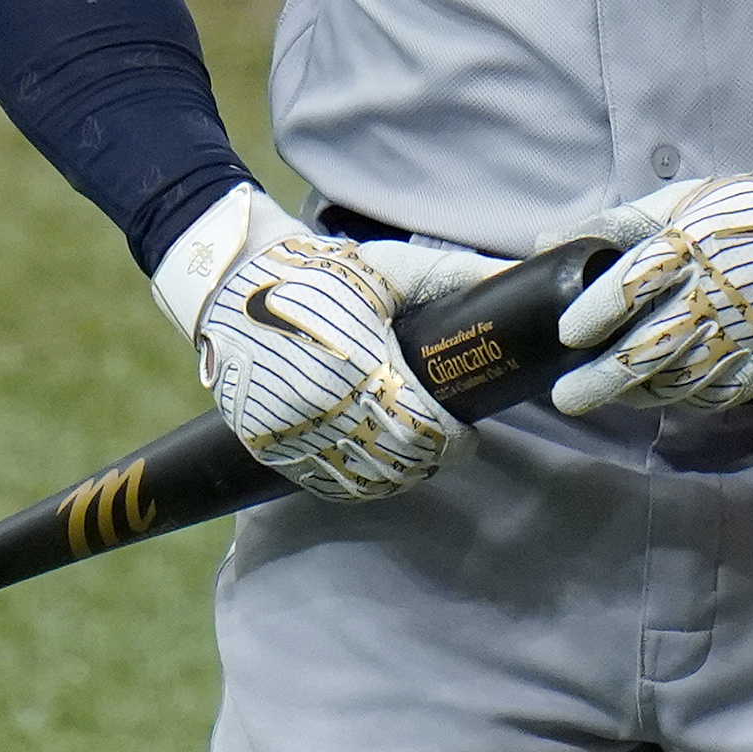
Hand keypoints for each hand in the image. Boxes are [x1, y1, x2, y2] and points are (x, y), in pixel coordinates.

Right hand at [150, 185, 502, 501]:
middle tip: (450, 445)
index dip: (455, 443)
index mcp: (356, 368)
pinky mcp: (265, 446)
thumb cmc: (318, 271)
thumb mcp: (389, 267)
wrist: (232, 280)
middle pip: (397, 463)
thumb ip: (455, 276)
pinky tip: (376, 467)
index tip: (469, 435)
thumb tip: (519, 276)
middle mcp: (319, 410)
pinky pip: (323, 483)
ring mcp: (287, 435)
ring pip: (361, 482)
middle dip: (432, 459)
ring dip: (399, 476)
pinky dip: (356, 484)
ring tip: (417, 455)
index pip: (423, 431)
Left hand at [549, 121, 752, 415]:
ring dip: (640, 394)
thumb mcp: (683, 202)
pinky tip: (667, 396)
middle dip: (602, 378)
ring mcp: (749, 331)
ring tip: (616, 395)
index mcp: (693, 243)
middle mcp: (718, 291)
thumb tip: (549, 246)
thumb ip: (615, 226)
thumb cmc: (750, 210)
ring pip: (681, 380)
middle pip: (649, 346)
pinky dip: (689, 400)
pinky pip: (722, 393)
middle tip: (568, 397)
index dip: (595, 314)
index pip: (632, 285)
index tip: (569, 335)